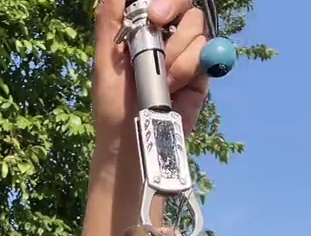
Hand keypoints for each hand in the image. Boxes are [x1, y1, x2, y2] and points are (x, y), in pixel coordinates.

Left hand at [93, 0, 209, 147]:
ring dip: (177, 52)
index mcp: (142, 28)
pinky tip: (175, 86)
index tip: (152, 12)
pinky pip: (206, 52)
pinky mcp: (201, 73)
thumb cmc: (113, 109)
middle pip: (185, 3)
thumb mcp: (105, 62)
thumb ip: (109, 22)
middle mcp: (166, 36)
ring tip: (161, 79)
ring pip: (196, 27)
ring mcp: (185, 54)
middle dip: (172, 7)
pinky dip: (190, 66)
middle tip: (159, 24)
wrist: (132, 147)